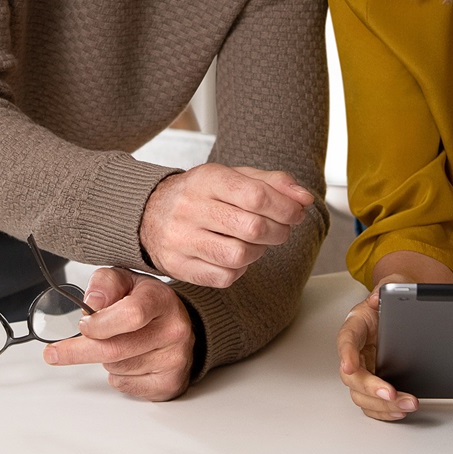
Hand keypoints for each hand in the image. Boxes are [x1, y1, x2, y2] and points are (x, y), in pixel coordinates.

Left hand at [43, 267, 194, 400]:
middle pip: (116, 349)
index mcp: (161, 300)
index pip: (130, 314)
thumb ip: (104, 284)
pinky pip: (125, 386)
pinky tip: (128, 361)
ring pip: (116, 369)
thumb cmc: (145, 302)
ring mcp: (174, 360)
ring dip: (104, 359)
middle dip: (80, 351)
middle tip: (56, 353)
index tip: (82, 326)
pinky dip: (117, 376)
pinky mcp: (169, 384)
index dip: (100, 323)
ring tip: (117, 343)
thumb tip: (93, 303)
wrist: (176, 324)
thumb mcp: (123, 280)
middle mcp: (173, 330)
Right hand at [139, 163, 312, 286]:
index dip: (286, 208)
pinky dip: (238, 270)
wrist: (148, 213)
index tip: (296, 213)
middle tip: (280, 229)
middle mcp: (190, 208)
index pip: (256, 196)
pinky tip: (234, 256)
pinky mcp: (179, 266)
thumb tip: (304, 198)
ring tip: (255, 242)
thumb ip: (272, 183)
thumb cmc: (200, 194)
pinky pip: (223, 277)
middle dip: (278, 231)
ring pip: (239, 256)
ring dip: (258, 251)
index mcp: (206, 179)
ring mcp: (182, 239)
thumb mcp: (233, 177)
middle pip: (252, 228)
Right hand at [337, 273, 418, 420]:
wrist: (402, 311)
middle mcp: (355, 351)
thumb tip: (378, 297)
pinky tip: (400, 410)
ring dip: (382, 405)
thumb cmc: (392, 300)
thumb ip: (385, 289)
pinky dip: (384, 411)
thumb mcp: (392, 285)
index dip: (346, 354)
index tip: (349, 366)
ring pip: (360, 396)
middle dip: (371, 388)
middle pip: (352, 376)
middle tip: (392, 393)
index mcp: (356, 325)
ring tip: (407, 404)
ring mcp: (363, 369)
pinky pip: (372, 404)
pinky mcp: (373, 383)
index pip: (346, 340)